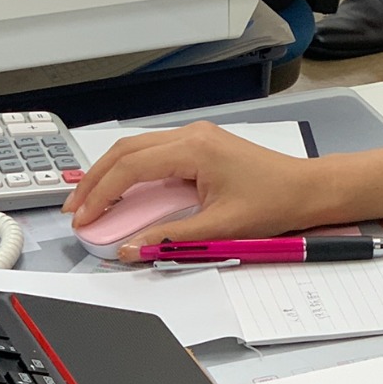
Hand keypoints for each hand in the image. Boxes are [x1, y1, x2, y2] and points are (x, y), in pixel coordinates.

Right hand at [62, 121, 337, 247]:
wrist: (306, 189)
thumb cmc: (274, 202)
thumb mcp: (219, 228)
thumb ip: (170, 238)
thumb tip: (132, 248)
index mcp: (195, 149)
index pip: (131, 168)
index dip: (102, 195)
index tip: (84, 218)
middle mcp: (192, 135)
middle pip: (127, 151)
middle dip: (95, 180)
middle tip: (76, 209)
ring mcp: (196, 137)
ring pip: (137, 148)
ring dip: (111, 173)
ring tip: (91, 201)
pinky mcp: (201, 145)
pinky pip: (155, 152)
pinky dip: (131, 170)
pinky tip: (122, 190)